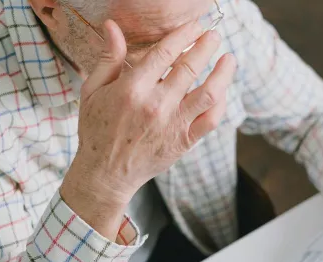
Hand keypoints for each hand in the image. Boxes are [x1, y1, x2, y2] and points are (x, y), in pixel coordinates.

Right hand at [61, 19, 235, 238]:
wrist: (105, 174)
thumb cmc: (96, 131)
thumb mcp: (93, 91)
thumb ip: (108, 58)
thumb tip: (112, 26)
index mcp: (132, 89)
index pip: (165, 52)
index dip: (184, 34)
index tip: (194, 26)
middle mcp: (156, 105)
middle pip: (190, 67)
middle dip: (206, 46)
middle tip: (213, 35)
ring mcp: (173, 124)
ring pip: (209, 93)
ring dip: (223, 73)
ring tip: (229, 59)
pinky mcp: (184, 142)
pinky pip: (211, 120)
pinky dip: (221, 104)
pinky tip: (223, 91)